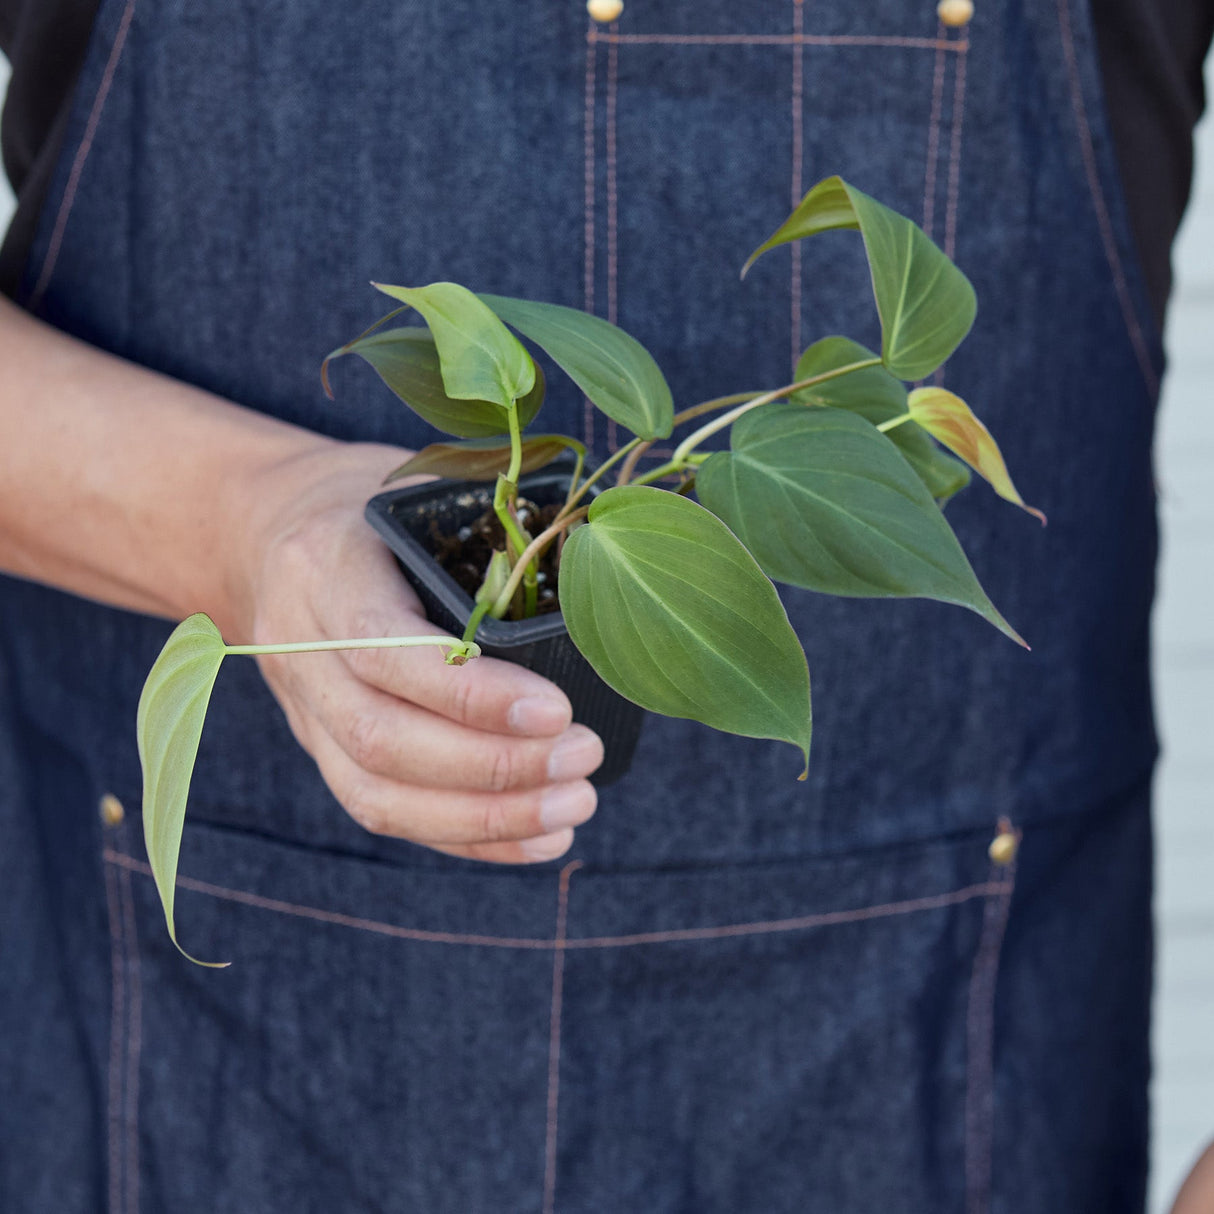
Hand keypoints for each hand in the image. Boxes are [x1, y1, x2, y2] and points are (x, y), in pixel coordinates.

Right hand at [235, 440, 602, 862]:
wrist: (262, 527)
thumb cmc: (364, 503)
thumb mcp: (411, 486)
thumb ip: (478, 532)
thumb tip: (596, 582)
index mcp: (324, 570)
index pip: (384, 650)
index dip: (469, 694)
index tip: (558, 710)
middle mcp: (298, 649)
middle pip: (381, 739)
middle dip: (494, 766)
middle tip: (584, 758)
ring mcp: (304, 709)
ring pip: (379, 794)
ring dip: (487, 817)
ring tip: (576, 805)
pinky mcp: (322, 748)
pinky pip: (386, 811)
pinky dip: (467, 838)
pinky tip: (540, 839)